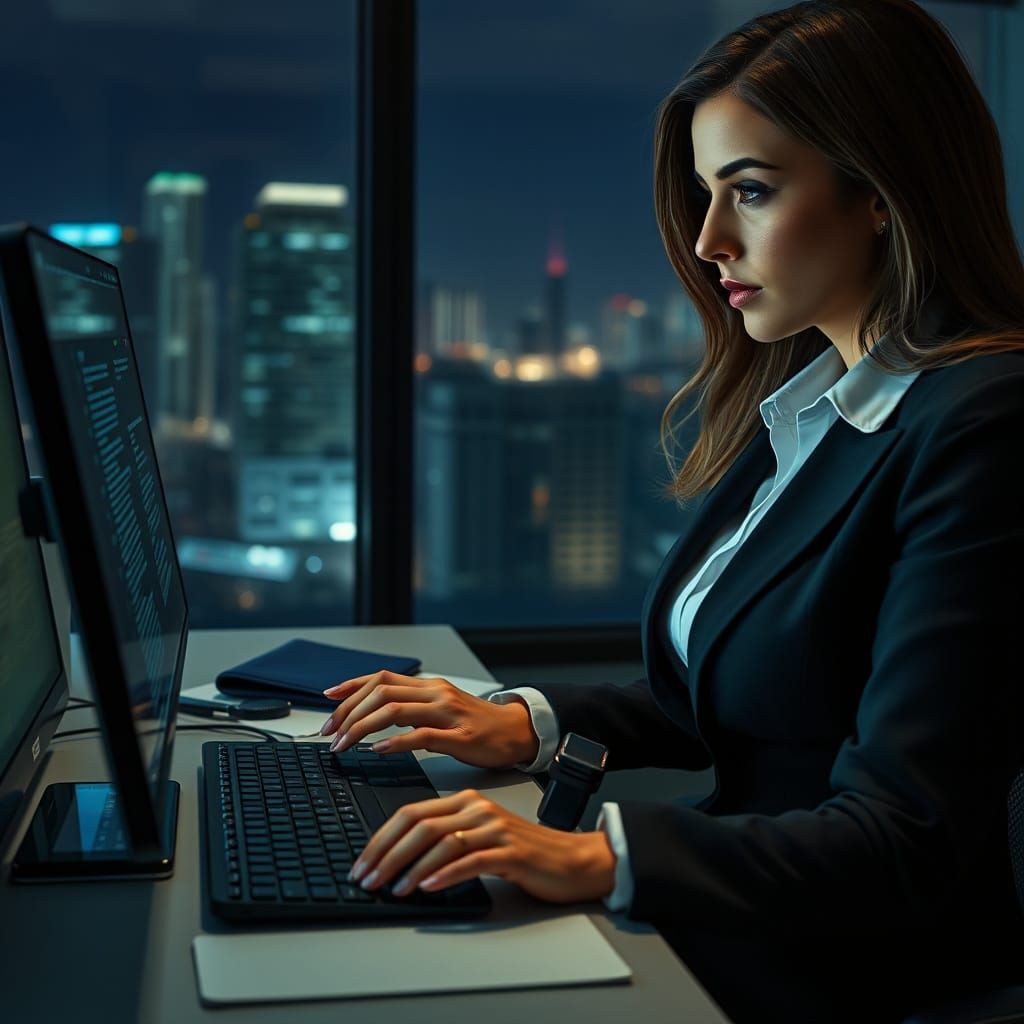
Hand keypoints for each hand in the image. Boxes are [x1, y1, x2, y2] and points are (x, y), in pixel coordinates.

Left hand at [319, 671, 539, 768]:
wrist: (517, 732)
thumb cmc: (476, 724)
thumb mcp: (440, 707)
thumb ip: (410, 707)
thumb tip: (371, 713)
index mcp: (429, 686)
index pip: (381, 677)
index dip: (350, 686)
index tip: (327, 699)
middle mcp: (436, 694)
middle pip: (381, 691)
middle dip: (348, 711)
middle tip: (329, 732)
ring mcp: (448, 714)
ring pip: (394, 710)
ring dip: (361, 727)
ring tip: (344, 744)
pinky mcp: (459, 737)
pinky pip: (421, 736)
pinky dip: (395, 742)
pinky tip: (377, 750)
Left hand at [348, 788, 617, 903]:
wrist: (572, 860)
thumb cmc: (524, 853)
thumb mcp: (480, 839)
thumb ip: (446, 842)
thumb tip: (400, 863)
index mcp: (465, 802)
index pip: (411, 813)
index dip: (381, 838)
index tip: (362, 862)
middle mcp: (477, 809)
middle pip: (420, 825)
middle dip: (386, 852)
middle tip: (367, 877)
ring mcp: (494, 829)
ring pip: (441, 841)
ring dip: (410, 867)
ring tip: (392, 887)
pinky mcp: (510, 852)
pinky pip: (470, 860)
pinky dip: (445, 874)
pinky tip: (428, 886)